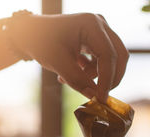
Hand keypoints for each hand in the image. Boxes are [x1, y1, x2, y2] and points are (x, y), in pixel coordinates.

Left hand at [10, 13, 128, 102]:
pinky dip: (92, 71)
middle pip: (118, 56)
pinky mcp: (96, 39)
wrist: (31, 34)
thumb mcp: (58, 63)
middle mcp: (100, 24)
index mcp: (91, 25)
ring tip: (69, 79)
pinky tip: (74, 72)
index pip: (108, 55)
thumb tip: (95, 97)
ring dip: (97, 75)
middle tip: (98, 96)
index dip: (107, 79)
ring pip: (113, 59)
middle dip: (110, 78)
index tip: (101, 98)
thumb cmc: (41, 42)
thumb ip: (77, 80)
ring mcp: (100, 31)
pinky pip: (103, 59)